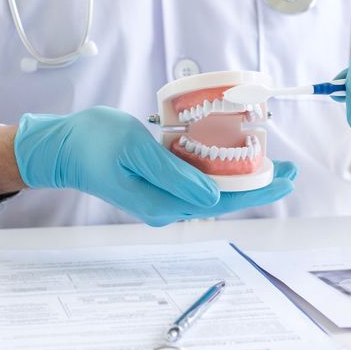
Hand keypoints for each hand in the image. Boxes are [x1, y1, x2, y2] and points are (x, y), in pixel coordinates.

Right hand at [12, 107, 296, 225]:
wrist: (61, 148)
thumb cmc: (92, 143)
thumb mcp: (135, 151)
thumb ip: (174, 173)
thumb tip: (213, 196)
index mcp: (161, 203)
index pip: (221, 202)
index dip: (256, 190)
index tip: (284, 178)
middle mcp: (166, 206)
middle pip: (223, 199)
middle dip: (258, 185)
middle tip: (290, 169)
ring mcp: (161, 197)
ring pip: (212, 189)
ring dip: (241, 177)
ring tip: (270, 161)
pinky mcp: (158, 184)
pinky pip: (197, 179)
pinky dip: (219, 168)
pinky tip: (234, 156)